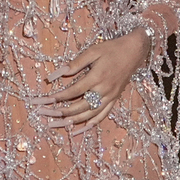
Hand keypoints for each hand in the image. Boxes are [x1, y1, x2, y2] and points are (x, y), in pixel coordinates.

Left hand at [36, 31, 151, 132]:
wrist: (134, 52)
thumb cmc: (112, 49)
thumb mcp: (92, 51)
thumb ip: (75, 63)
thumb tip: (58, 74)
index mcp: (97, 77)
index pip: (74, 91)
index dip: (59, 97)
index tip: (46, 100)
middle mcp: (104, 90)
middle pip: (80, 106)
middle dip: (62, 111)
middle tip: (47, 114)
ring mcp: (110, 97)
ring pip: (90, 114)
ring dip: (74, 121)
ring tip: (59, 124)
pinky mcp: (114, 100)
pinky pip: (103, 115)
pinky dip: (91, 124)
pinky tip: (81, 129)